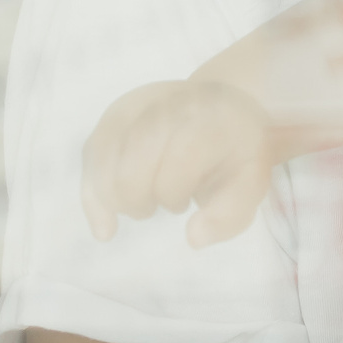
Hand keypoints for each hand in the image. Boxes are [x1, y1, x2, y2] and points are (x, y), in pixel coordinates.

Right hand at [81, 79, 280, 246]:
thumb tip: (193, 238)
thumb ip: (230, 215)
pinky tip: (106, 226)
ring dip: (120, 199)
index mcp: (207, 118)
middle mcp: (167, 104)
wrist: (222, 106)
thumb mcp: (251, 182)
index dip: (175, 194)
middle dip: (143, 201)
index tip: (188, 200)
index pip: (175, 166)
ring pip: (104, 165)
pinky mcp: (115, 114)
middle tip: (168, 202)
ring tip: (147, 198)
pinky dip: (94, 196)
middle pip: (131, 170)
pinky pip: (91, 157)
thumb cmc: (236, 151)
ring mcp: (137, 104)